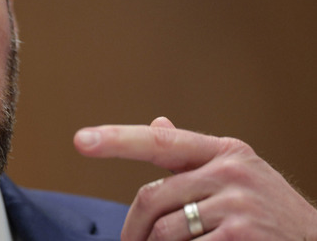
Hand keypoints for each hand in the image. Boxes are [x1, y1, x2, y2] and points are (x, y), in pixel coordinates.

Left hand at [74, 117, 316, 239]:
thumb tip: (158, 122)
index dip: (116, 139)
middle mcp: (230, 172)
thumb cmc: (270, 213)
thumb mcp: (238, 175)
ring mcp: (237, 205)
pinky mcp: (240, 237)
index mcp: (225, 151)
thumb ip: (193, 157)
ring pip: (164, 231)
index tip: (81, 140)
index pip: (159, 139)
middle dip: (133, 228)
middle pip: (151, 197)